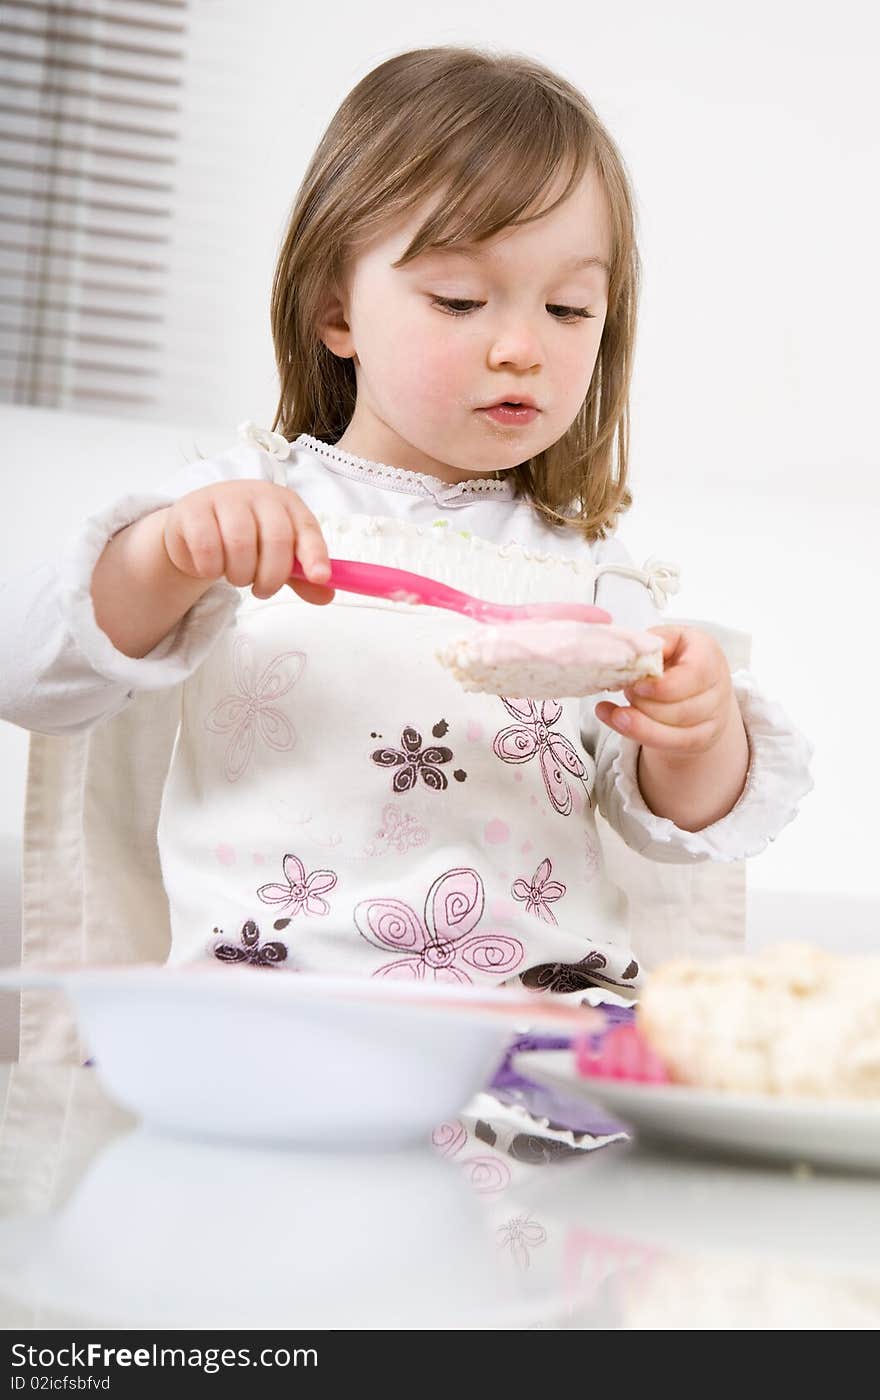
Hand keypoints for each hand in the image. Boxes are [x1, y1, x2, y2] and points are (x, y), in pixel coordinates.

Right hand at [162, 479, 334, 605]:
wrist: (196, 528)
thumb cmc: (245, 540)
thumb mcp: (276, 557)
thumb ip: (301, 576)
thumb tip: (326, 594)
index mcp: (286, 504)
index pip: (307, 528)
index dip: (315, 554)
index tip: (319, 577)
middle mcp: (258, 495)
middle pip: (276, 538)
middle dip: (272, 576)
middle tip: (262, 590)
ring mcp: (224, 498)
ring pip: (240, 544)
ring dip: (240, 574)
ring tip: (236, 576)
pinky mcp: (193, 509)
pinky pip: (207, 547)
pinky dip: (211, 568)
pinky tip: (210, 566)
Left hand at [594, 625, 737, 758]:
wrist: (693, 683)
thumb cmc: (676, 656)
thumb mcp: (665, 639)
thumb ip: (653, 644)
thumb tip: (635, 656)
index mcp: (708, 654)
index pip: (694, 675)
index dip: (663, 686)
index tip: (637, 686)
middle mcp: (718, 687)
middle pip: (682, 709)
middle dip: (646, 705)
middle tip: (625, 694)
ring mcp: (714, 717)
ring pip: (676, 731)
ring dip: (640, 723)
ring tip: (617, 712)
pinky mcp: (702, 738)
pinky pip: (670, 744)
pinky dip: (639, 735)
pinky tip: (616, 721)